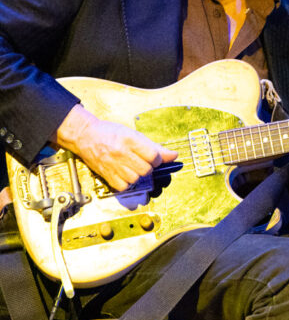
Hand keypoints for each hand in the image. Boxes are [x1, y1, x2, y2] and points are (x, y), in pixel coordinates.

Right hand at [54, 104, 177, 190]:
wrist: (84, 135)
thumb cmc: (110, 133)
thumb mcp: (133, 134)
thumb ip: (154, 147)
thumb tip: (174, 155)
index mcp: (130, 140)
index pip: (153, 156)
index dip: (158, 159)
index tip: (154, 158)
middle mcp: (121, 153)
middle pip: (146, 169)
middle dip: (148, 166)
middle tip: (141, 161)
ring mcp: (112, 165)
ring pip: (136, 178)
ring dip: (138, 174)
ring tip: (132, 166)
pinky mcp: (105, 174)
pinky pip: (124, 186)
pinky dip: (127, 182)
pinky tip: (124, 173)